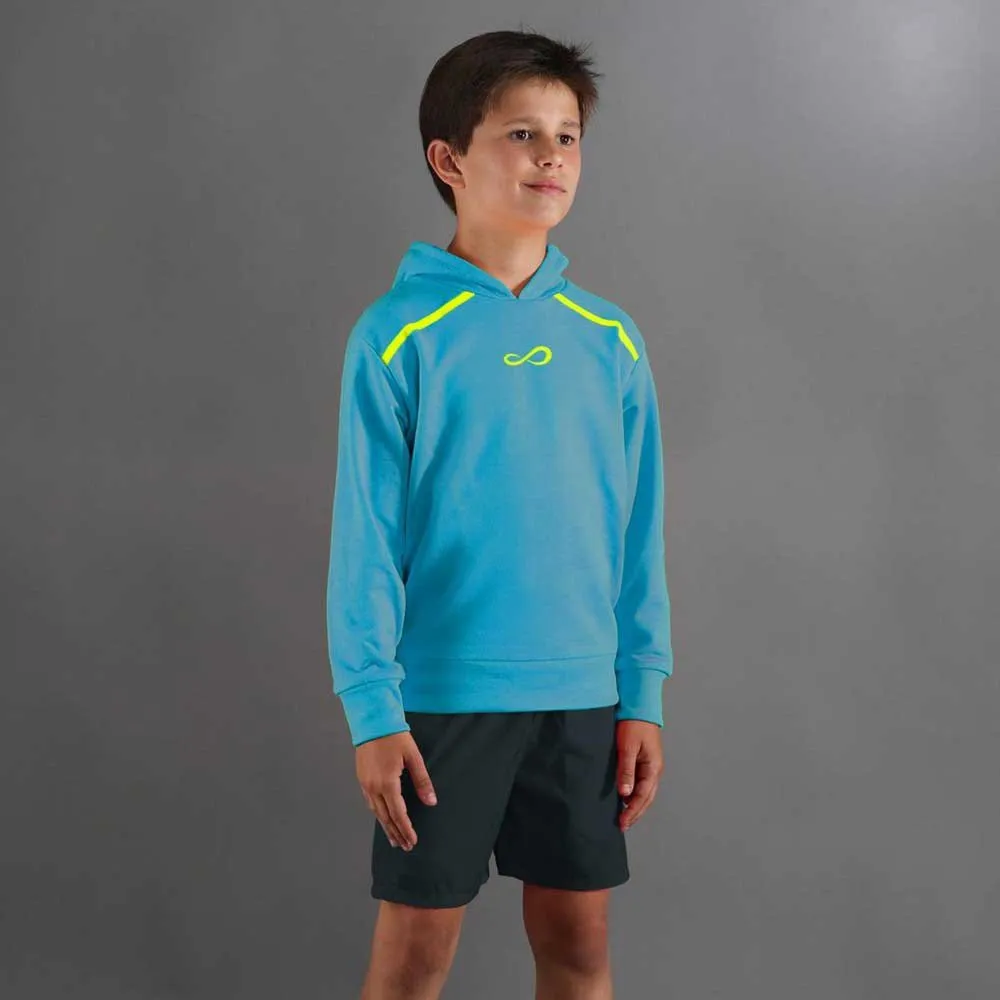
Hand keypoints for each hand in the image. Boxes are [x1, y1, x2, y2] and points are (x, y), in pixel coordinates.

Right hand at [356, 730, 436, 850]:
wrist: (372, 721)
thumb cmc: (394, 736)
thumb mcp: (413, 757)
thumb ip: (422, 781)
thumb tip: (431, 802)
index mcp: (388, 783)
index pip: (398, 814)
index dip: (406, 829)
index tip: (412, 841)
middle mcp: (373, 787)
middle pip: (385, 818)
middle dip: (396, 833)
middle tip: (404, 846)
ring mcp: (365, 783)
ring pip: (376, 812)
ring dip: (385, 826)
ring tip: (393, 838)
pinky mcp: (361, 778)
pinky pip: (369, 802)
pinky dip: (377, 813)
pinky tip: (382, 817)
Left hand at [615, 719, 663, 830]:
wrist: (639, 705)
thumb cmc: (634, 724)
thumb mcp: (627, 747)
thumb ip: (626, 770)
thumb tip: (625, 794)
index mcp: (653, 768)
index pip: (642, 796)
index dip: (632, 810)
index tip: (622, 822)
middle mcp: (654, 769)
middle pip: (646, 798)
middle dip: (635, 812)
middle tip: (623, 825)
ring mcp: (651, 765)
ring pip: (645, 792)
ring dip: (635, 804)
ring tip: (624, 816)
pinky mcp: (645, 760)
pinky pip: (641, 782)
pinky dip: (634, 793)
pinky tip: (626, 797)